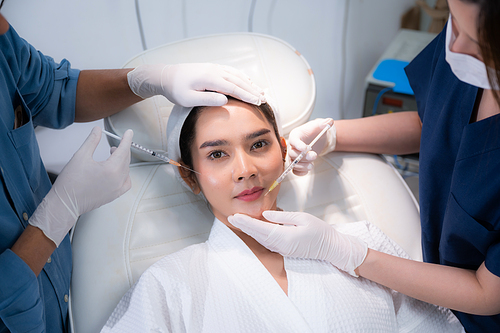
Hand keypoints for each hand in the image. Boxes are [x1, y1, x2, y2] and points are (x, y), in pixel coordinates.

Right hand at [29, 127, 132, 245]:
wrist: (65, 203)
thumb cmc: (71, 182)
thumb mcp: (80, 156)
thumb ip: (92, 141)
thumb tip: (98, 130)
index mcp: (112, 169)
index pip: (124, 150)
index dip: (127, 139)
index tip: (129, 132)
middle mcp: (118, 180)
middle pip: (126, 160)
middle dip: (122, 149)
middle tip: (115, 144)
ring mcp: (118, 189)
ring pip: (126, 170)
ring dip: (122, 160)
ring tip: (111, 155)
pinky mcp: (115, 195)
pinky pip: (126, 182)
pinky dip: (124, 174)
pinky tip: (116, 170)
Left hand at [127, 63, 265, 106]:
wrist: (166, 76)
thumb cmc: (176, 90)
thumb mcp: (189, 99)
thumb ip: (207, 99)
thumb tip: (225, 100)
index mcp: (210, 78)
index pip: (234, 88)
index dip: (248, 96)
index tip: (258, 102)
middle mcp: (215, 70)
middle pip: (239, 81)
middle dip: (253, 90)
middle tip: (264, 100)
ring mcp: (215, 68)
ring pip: (237, 75)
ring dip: (250, 84)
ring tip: (261, 92)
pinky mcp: (213, 68)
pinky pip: (232, 72)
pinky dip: (243, 78)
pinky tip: (248, 83)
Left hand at [228, 210, 366, 275]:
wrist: (331, 248)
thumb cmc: (320, 231)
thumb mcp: (303, 218)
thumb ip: (283, 216)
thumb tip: (266, 215)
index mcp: (286, 236)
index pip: (261, 228)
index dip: (246, 223)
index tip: (235, 217)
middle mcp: (281, 245)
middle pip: (258, 235)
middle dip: (244, 226)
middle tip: (231, 217)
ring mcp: (282, 249)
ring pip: (261, 239)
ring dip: (249, 230)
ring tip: (238, 221)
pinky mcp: (284, 249)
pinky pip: (267, 241)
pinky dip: (258, 234)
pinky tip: (253, 228)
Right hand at [288, 118, 334, 175]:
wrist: (316, 138)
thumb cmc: (315, 131)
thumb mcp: (319, 125)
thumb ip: (324, 123)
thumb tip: (330, 121)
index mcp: (295, 135)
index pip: (293, 140)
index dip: (298, 145)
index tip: (306, 148)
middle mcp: (292, 146)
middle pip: (292, 153)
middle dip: (303, 156)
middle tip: (314, 156)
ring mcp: (294, 156)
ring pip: (293, 163)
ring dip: (301, 166)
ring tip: (311, 166)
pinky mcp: (297, 163)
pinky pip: (295, 170)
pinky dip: (300, 172)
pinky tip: (307, 170)